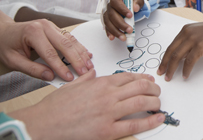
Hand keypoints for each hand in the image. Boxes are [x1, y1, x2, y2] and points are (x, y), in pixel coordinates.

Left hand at [0, 11, 92, 80]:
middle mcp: (44, 26)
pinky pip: (70, 37)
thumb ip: (32, 69)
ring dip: (81, 53)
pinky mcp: (56, 28)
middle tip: (84, 71)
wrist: (4, 31)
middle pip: (65, 44)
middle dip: (76, 59)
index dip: (61, 67)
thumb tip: (50, 76)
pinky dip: (79, 47)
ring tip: (89, 65)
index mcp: (32, 33)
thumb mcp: (13, 60)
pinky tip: (86, 54)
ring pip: (70, 40)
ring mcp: (51, 25)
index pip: (50, 53)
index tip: (69, 77)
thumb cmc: (7, 45)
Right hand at [9, 70, 164, 139]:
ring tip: (159, 104)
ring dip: (155, 102)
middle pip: (140, 87)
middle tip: (158, 92)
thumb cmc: (55, 106)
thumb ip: (86, 77)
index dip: (143, 78)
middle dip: (153, 88)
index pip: (129, 77)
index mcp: (100, 83)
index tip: (150, 80)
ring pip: (141, 102)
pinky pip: (134, 124)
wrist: (42, 124)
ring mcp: (108, 112)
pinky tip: (159, 118)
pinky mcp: (107, 130)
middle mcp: (108, 95)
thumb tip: (92, 72)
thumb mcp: (73, 85)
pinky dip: (150, 121)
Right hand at [103, 0, 172, 40]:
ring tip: (123, 37)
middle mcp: (108, 3)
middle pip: (111, 14)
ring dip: (115, 30)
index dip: (122, 9)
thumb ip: (137, 1)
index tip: (130, 16)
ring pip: (108, 21)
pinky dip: (110, 32)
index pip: (116, 1)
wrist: (131, 0)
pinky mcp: (106, 18)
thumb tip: (135, 8)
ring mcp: (106, 11)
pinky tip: (113, 37)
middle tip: (129, 30)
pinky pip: (106, 26)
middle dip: (120, 23)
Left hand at [157, 22, 202, 80]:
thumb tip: (180, 55)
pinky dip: (186, 70)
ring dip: (173, 69)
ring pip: (177, 57)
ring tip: (170, 77)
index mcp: (185, 29)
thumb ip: (188, 41)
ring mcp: (194, 39)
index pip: (171, 45)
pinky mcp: (201, 46)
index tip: (162, 66)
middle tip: (162, 74)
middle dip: (165, 64)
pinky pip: (189, 61)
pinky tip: (185, 75)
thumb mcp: (199, 33)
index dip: (165, 57)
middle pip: (171, 51)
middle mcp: (187, 33)